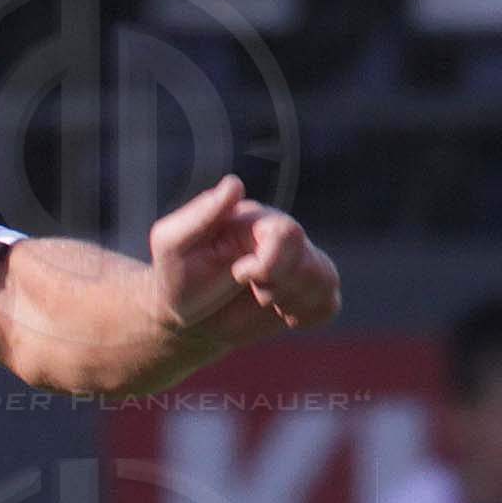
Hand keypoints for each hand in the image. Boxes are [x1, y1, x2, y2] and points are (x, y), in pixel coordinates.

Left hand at [150, 174, 338, 341]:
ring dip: (291, 302)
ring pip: (325, 281)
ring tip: (262, 300)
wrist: (186, 318)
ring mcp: (301, 264)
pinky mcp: (309, 293)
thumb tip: (234, 184)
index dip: (270, 262)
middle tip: (253, 292)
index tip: (240, 274)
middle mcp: (285, 237)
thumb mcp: (173, 243)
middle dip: (280, 285)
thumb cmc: (177, 276)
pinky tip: (281, 315)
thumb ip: (200, 214)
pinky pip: (329, 305)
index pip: (287, 233)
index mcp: (257, 221)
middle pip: (310, 260)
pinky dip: (305, 316)